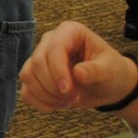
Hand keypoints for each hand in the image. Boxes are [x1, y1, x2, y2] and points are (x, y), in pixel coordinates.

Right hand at [19, 21, 137, 110]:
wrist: (107, 86)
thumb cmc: (111, 71)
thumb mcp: (110, 69)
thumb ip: (96, 70)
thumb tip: (78, 73)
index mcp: (70, 32)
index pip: (54, 48)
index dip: (57, 70)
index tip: (67, 91)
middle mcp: (50, 41)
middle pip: (37, 62)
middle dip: (53, 86)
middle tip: (74, 98)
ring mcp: (39, 58)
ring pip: (27, 75)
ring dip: (46, 95)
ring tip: (67, 102)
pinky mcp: (35, 76)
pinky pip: (26, 91)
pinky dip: (39, 102)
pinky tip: (56, 106)